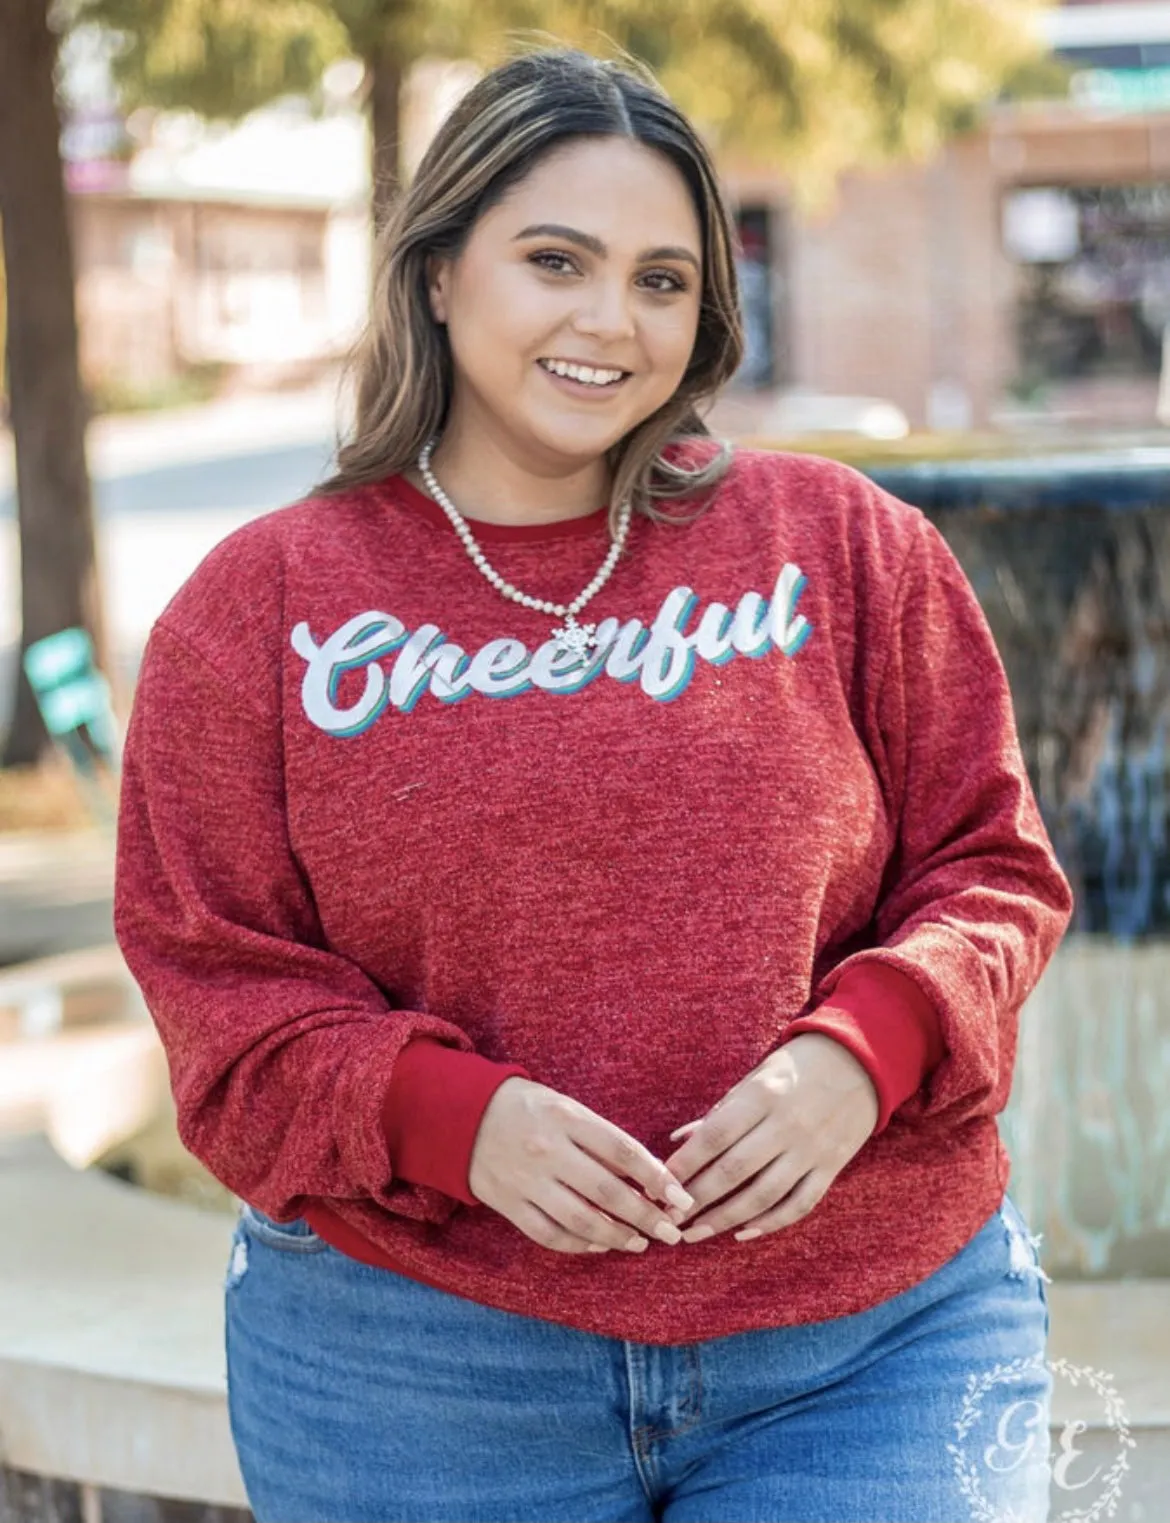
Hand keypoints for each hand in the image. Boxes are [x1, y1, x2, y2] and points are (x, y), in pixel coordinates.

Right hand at [468, 1077, 695, 1254]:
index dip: (656, 1176)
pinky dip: (578, 1245)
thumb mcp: (565, 1107)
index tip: (680, 1197)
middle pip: (606, 1191)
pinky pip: (549, 1234)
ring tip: (641, 1243)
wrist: (462, 1115)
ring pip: (580, 1220)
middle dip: (645, 1216)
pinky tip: (599, 1246)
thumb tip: (645, 1175)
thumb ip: (600, 1137)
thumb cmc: (526, 1107)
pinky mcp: (508, 1204)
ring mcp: (527, 1180)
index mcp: (567, 1118)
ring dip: (617, 1236)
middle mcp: (548, 1150)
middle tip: (671, 1232)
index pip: (622, 1150)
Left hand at [659, 1034, 878, 1243]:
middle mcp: (787, 1125)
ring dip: (725, 1219)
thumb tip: (679, 1140)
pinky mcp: (831, 1167)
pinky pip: (799, 1204)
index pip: (715, 1136)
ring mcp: (812, 1149)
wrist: (860, 1061)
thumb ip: (720, 1111)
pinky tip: (742, 1233)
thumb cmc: (796, 1067)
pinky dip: (770, 1223)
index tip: (659, 1184)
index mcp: (763, 1096)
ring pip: (763, 1195)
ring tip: (695, 1233)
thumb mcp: (756, 1078)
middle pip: (734, 1170)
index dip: (685, 1163)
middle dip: (697, 1198)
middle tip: (669, 1218)